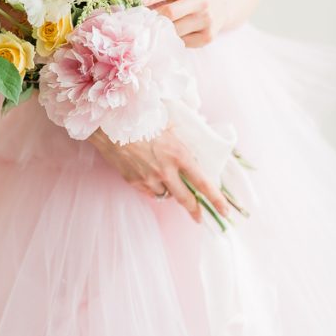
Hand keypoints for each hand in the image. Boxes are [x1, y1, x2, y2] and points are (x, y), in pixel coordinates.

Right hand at [89, 124, 230, 223]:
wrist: (110, 124)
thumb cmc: (141, 118)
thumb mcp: (168, 125)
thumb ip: (181, 141)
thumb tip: (191, 149)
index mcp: (179, 155)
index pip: (203, 183)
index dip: (216, 199)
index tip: (225, 210)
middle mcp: (166, 171)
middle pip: (185, 199)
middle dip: (195, 210)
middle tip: (200, 216)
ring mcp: (149, 179)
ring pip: (166, 196)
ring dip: (170, 192)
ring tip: (165, 179)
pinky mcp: (134, 182)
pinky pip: (150, 192)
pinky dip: (154, 188)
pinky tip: (150, 176)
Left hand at [142, 0, 221, 46]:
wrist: (219, 6)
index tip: (141, 0)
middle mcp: (201, 1)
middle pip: (171, 13)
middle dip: (155, 18)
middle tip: (144, 21)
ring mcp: (206, 20)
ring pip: (175, 30)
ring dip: (162, 31)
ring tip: (155, 29)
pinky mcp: (207, 36)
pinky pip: (182, 42)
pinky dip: (173, 40)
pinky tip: (172, 35)